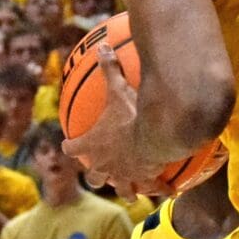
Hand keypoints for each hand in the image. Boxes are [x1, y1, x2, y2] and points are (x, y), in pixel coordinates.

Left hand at [60, 44, 165, 195]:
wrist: (153, 137)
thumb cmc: (131, 115)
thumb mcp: (118, 89)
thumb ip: (109, 69)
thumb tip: (101, 46)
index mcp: (93, 145)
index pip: (72, 148)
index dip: (70, 146)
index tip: (69, 145)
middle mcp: (104, 165)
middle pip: (93, 177)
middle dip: (95, 176)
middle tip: (99, 171)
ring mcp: (124, 175)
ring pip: (120, 189)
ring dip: (124, 189)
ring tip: (129, 190)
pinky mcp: (144, 180)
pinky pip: (152, 188)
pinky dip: (158, 189)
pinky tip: (168, 192)